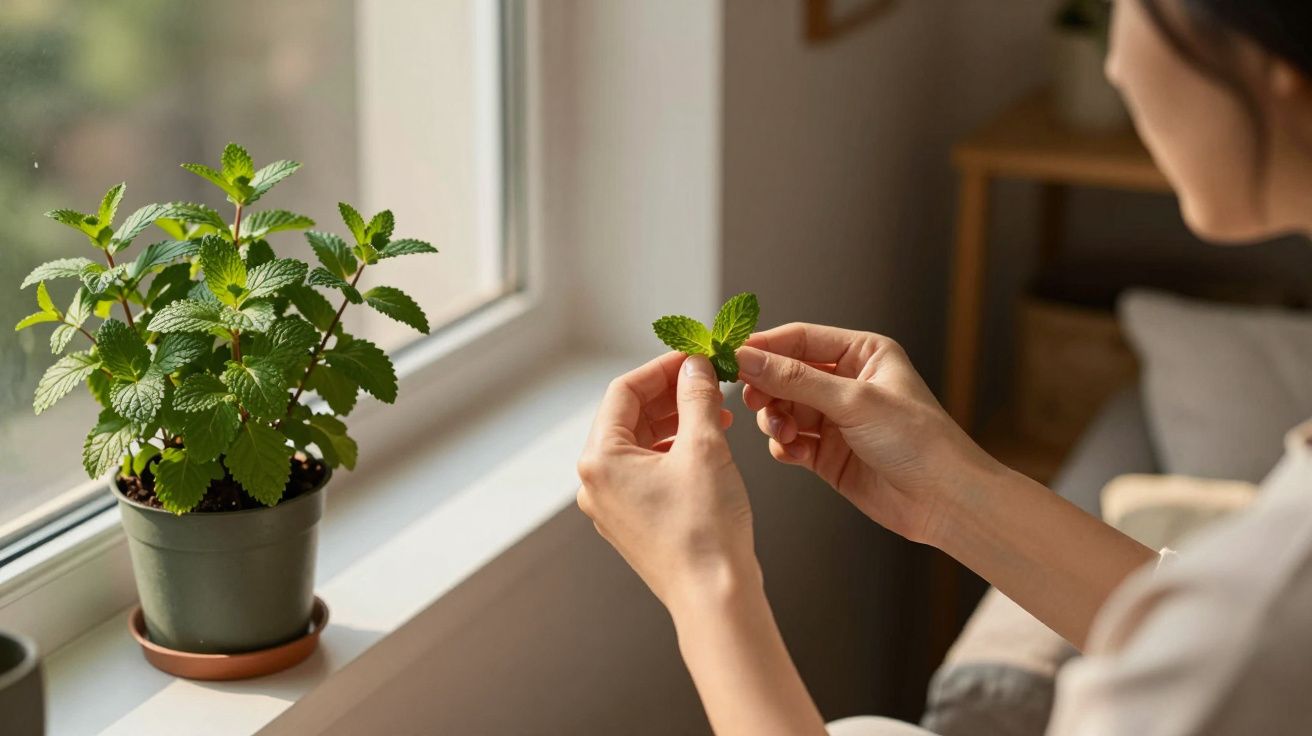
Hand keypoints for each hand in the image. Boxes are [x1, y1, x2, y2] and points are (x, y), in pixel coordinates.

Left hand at [577, 352, 758, 609]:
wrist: (715, 598)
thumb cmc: (705, 532)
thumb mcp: (705, 447)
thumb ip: (697, 398)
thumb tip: (694, 367)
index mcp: (600, 460)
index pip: (624, 391)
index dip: (663, 368)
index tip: (694, 357)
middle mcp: (596, 483)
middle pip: (629, 417)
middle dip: (671, 395)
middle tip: (708, 380)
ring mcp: (612, 506)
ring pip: (641, 444)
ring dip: (677, 422)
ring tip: (716, 412)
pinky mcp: (634, 522)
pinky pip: (648, 471)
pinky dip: (675, 451)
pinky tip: (707, 445)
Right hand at [737, 323, 1003, 545]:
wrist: (945, 501)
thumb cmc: (918, 440)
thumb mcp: (853, 401)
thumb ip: (795, 379)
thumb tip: (746, 359)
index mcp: (863, 353)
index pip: (800, 339)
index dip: (764, 347)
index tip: (730, 358)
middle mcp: (847, 382)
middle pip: (785, 374)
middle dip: (767, 389)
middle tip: (753, 402)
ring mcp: (837, 419)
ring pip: (783, 409)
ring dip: (775, 420)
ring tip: (786, 433)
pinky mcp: (829, 454)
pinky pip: (790, 441)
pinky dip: (784, 445)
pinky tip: (794, 453)